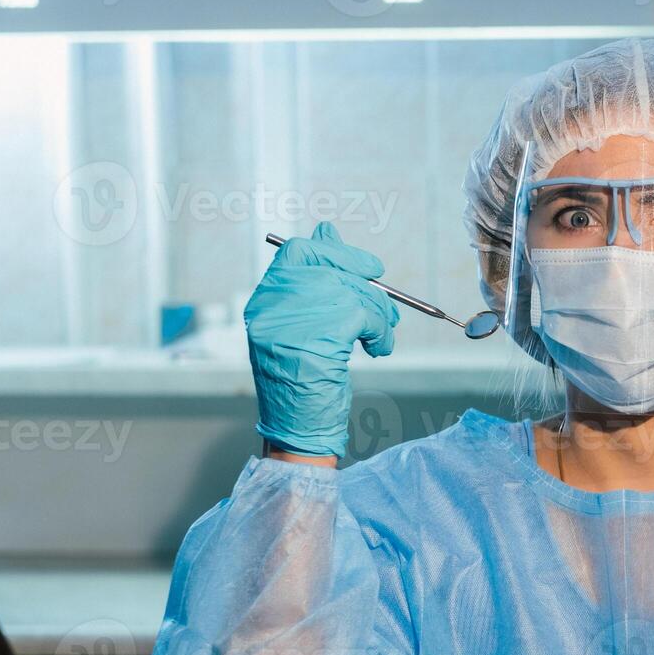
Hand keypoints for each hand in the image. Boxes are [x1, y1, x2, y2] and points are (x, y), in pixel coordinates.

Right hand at [245, 222, 398, 459]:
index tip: (371, 266)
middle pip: (333, 270)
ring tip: (381, 338)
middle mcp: (272, 305)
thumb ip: (315, 281)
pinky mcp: (317, 338)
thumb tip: (328, 227)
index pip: (299, 252)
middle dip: (370, 289)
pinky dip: (381, 332)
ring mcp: (291, 321)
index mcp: (265, 300)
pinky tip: (378, 349)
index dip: (339, 252)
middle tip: (388, 312)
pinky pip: (365, 316)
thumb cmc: (303, 379)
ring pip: (354, 293)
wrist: (297, 427)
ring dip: (380, 316)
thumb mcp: (304, 325)